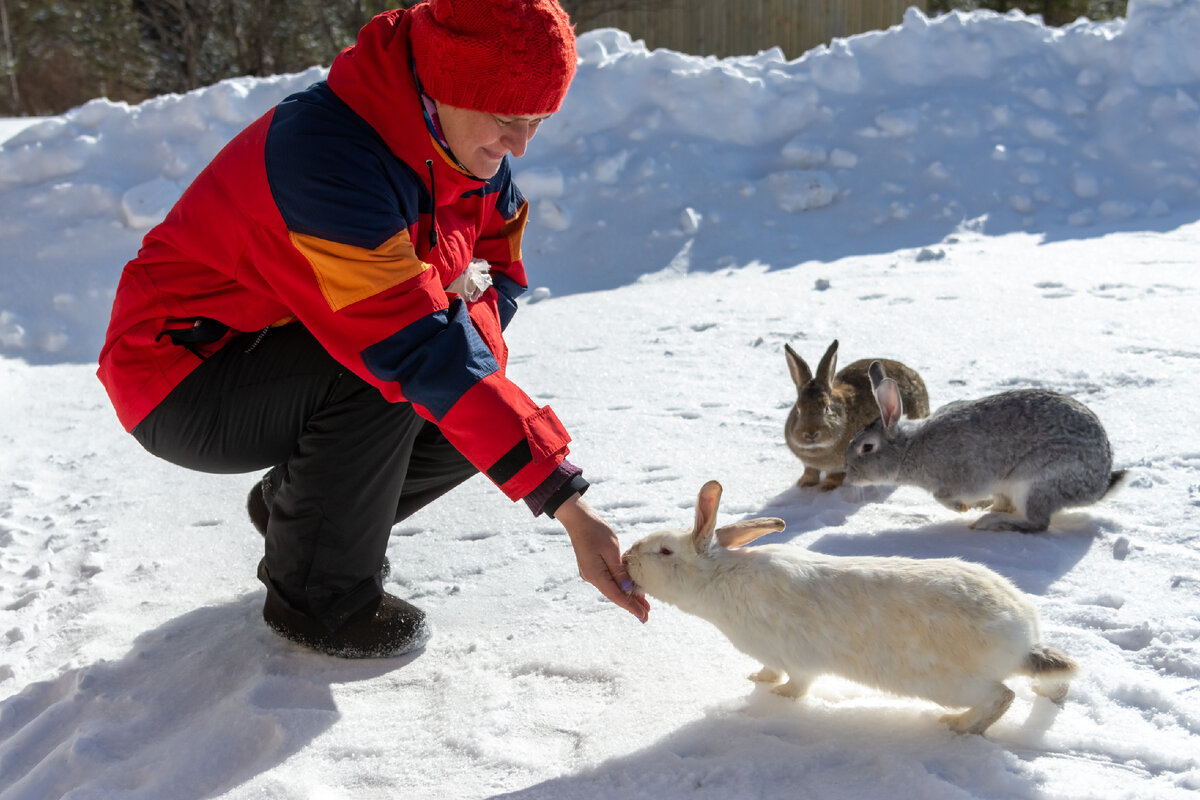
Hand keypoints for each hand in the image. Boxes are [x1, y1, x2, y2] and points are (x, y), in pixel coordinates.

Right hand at [554, 493, 649, 622]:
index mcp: (596, 575)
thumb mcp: (611, 550)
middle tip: (646, 616)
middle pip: (614, 595)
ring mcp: (591, 573)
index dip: (630, 606)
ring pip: (612, 588)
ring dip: (627, 596)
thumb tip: (627, 588)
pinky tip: (630, 589)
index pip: (616, 596)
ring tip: (643, 605)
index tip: (642, 616)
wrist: (579, 520)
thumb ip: (619, 571)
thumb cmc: (596, 531)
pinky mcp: (593, 567)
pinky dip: (621, 586)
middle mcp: (592, 577)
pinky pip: (609, 581)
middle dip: (631, 604)